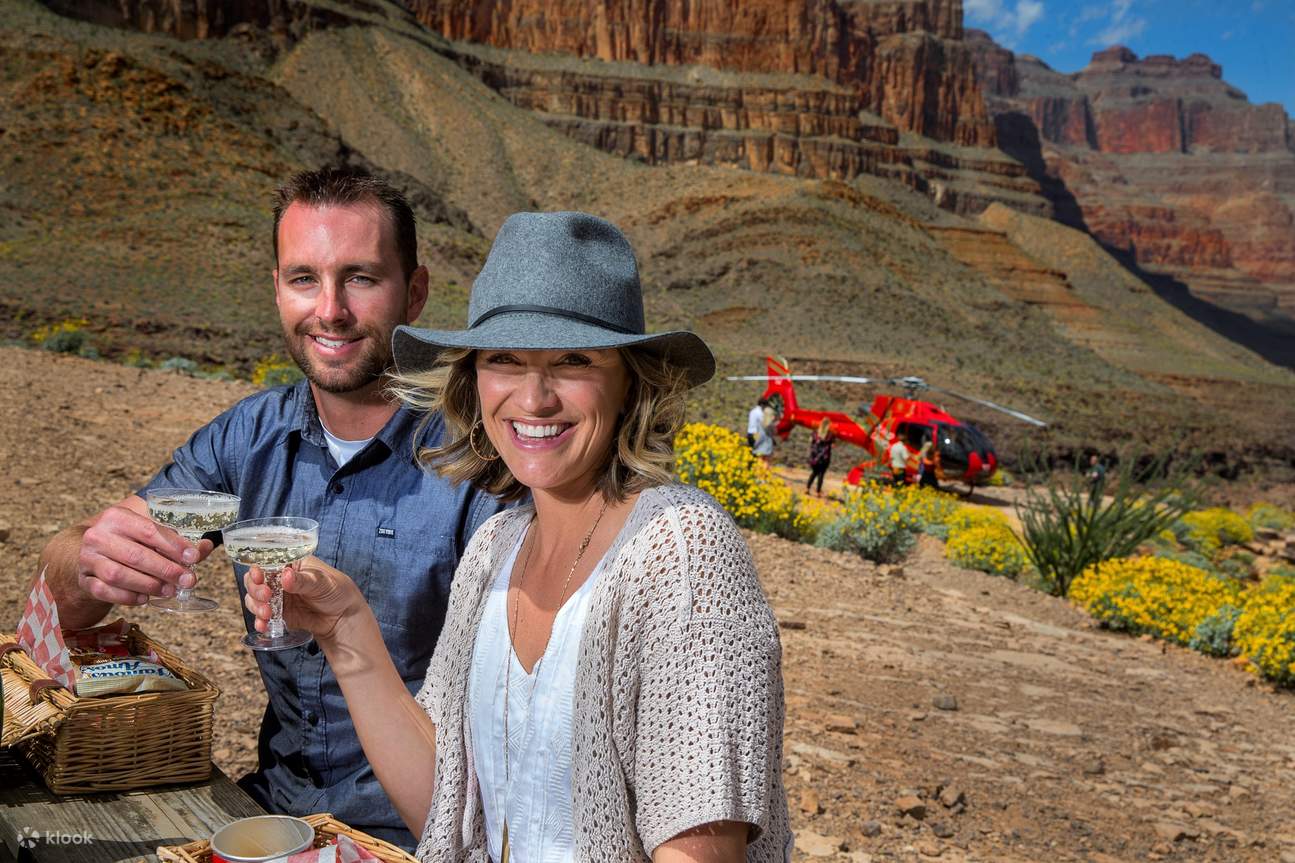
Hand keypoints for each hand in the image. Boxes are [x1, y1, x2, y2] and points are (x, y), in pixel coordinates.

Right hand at [77, 503, 211, 605]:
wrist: (92, 554)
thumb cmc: (129, 542)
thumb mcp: (150, 534)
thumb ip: (178, 540)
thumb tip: (204, 547)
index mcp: (116, 517)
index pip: (148, 530)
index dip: (173, 545)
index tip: (193, 557)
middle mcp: (98, 535)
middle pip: (135, 555)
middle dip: (165, 570)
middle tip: (187, 580)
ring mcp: (87, 559)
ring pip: (118, 575)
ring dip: (148, 585)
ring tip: (170, 590)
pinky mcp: (83, 579)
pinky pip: (105, 591)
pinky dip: (127, 597)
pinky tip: (145, 598)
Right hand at [242, 555, 364, 643]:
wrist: (343, 618)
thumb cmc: (337, 591)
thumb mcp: (323, 582)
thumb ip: (303, 580)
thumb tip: (286, 575)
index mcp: (291, 564)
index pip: (268, 562)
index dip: (258, 569)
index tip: (258, 577)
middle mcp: (281, 579)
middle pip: (256, 581)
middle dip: (256, 589)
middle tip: (266, 597)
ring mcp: (278, 597)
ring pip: (255, 599)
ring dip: (256, 606)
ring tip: (266, 614)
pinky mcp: (278, 613)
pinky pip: (262, 616)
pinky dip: (259, 621)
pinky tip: (263, 625)